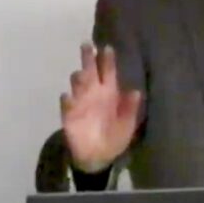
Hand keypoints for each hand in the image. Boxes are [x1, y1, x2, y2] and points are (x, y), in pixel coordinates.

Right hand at [59, 43, 141, 171]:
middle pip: (90, 71)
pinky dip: (67, 101)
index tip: (107, 47)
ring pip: (77, 84)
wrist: (99, 157)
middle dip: (88, 58)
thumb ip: (130, 108)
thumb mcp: (128, 124)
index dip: (107, 60)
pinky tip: (68, 97)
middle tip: (86, 45)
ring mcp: (80, 103)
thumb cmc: (115, 138)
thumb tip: (136, 91)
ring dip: (78, 79)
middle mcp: (94, 94)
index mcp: (110, 94)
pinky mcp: (69, 116)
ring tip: (81, 75)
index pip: (108, 72)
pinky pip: (67, 105)